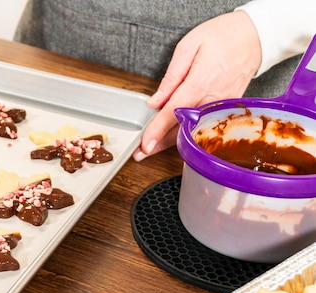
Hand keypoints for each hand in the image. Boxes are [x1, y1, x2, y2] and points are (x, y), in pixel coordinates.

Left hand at [133, 10, 261, 160]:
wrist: (256, 36)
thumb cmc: (223, 36)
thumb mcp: (189, 46)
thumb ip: (171, 76)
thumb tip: (155, 100)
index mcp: (200, 82)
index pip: (172, 112)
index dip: (156, 130)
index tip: (144, 145)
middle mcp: (212, 99)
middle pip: (182, 129)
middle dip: (159, 144)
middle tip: (139, 154)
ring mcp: (222, 107)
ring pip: (193, 131)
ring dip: (171, 142)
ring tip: (152, 148)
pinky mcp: (228, 109)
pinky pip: (205, 126)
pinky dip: (189, 134)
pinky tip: (174, 137)